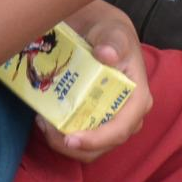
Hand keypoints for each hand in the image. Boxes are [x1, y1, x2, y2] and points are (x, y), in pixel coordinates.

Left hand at [42, 1, 152, 161]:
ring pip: (90, 149)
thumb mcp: (114, 33)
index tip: (70, 138)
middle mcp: (128, 115)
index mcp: (138, 98)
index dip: (98, 139)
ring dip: (64, 143)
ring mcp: (111, 121)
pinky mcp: (96, 121)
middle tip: (47, 128)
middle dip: (74, 144)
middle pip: (103, 145)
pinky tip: (45, 120)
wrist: (100, 33)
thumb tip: (107, 54)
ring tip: (44, 123)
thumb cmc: (111, 34)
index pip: (122, 128)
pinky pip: (81, 139)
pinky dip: (61, 136)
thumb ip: (112, 42)